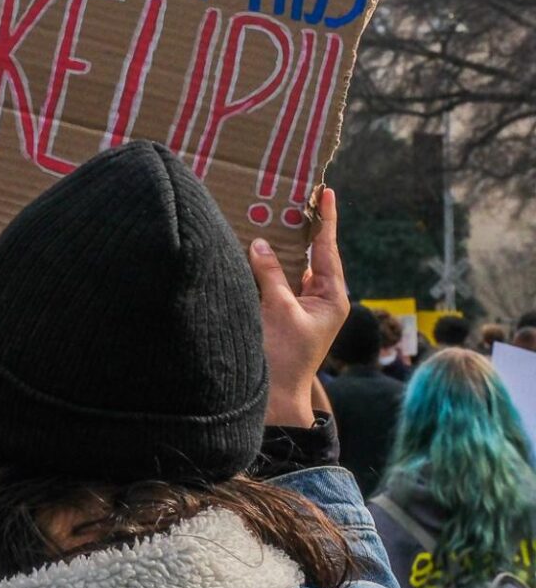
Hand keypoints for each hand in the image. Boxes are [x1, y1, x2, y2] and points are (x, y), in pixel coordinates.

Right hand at [247, 187, 349, 426]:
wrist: (276, 395)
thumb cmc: (285, 355)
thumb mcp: (278, 309)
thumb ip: (270, 273)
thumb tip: (260, 243)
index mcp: (332, 297)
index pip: (327, 249)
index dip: (326, 219)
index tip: (326, 191)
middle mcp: (321, 298)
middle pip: (312, 254)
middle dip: (304, 227)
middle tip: (296, 197)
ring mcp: (303, 306)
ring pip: (293, 267)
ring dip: (282, 245)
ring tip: (274, 216)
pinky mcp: (285, 313)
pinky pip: (279, 280)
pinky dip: (269, 264)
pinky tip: (256, 249)